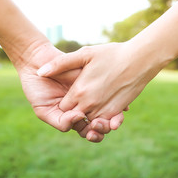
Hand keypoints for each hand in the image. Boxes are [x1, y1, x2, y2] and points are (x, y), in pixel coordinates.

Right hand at [16, 43, 123, 141]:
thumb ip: (60, 122)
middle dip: (104, 128)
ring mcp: (91, 93)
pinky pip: (110, 92)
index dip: (94, 135)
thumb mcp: (44, 110)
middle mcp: (84, 106)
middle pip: (100, 122)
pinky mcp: (95, 80)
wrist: (36, 64)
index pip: (88, 130)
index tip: (92, 133)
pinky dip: (118, 101)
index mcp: (73, 116)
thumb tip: (80, 119)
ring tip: (112, 120)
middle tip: (102, 125)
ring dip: (112, 118)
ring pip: (108, 110)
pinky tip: (121, 106)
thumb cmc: (37, 89)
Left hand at [37, 41, 164, 119]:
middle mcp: (90, 104)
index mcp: (79, 91)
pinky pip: (105, 122)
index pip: (64, 108)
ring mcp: (104, 109)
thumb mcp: (84, 54)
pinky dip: (103, 121)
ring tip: (90, 113)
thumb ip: (60, 64)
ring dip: (89, 121)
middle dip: (75, 115)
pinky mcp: (116, 112)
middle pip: (75, 118)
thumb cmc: (111, 54)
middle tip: (77, 107)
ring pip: (90, 123)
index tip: (68, 97)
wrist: (139, 59)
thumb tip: (39, 72)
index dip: (65, 105)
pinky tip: (104, 113)